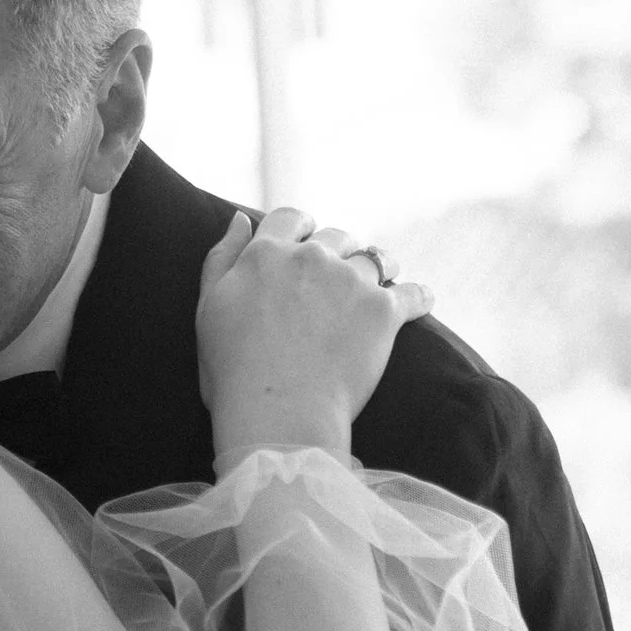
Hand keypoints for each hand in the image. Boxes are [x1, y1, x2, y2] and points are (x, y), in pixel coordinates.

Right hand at [197, 209, 431, 460]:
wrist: (278, 412)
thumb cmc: (234, 371)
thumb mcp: (209, 308)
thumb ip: (221, 257)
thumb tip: (240, 218)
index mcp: (266, 254)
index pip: (289, 218)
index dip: (300, 226)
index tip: (306, 239)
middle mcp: (311, 257)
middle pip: (336, 236)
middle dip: (341, 250)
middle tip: (341, 276)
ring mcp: (350, 281)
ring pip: (376, 259)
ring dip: (381, 268)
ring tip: (384, 283)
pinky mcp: (383, 312)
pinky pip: (412, 294)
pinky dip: (418, 297)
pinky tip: (421, 301)